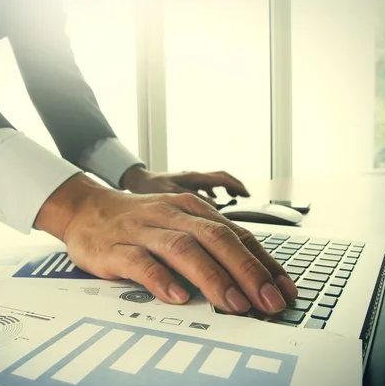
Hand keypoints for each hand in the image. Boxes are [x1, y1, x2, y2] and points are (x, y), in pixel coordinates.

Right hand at [36, 173, 296, 314]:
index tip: (284, 289)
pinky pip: (141, 263)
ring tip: (233, 304)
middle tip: (267, 301)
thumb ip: (209, 243)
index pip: (236, 234)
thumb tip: (252, 276)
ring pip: (183, 249)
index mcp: (191, 209)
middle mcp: (171, 215)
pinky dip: (162, 280)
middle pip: (216, 239)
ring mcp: (143, 231)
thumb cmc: (140, 221)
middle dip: (247, 271)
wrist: (86, 209)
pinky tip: (178, 297)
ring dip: (212, 277)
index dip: (263, 262)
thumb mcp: (178, 222)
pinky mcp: (117, 248)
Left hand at [121, 166, 248, 206]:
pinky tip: (214, 204)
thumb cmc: (152, 188)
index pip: (222, 178)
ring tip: (233, 200)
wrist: (138, 181)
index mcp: (194, 177)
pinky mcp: (185, 185)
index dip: (236, 186)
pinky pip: (205, 187)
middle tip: (246, 196)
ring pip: (214, 182)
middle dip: (235, 186)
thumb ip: (192, 200)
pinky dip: (214, 194)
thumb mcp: (172, 195)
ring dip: (225, 190)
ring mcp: (190, 180)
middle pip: (221, 178)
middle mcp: (194, 177)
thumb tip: (212, 208)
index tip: (247, 196)